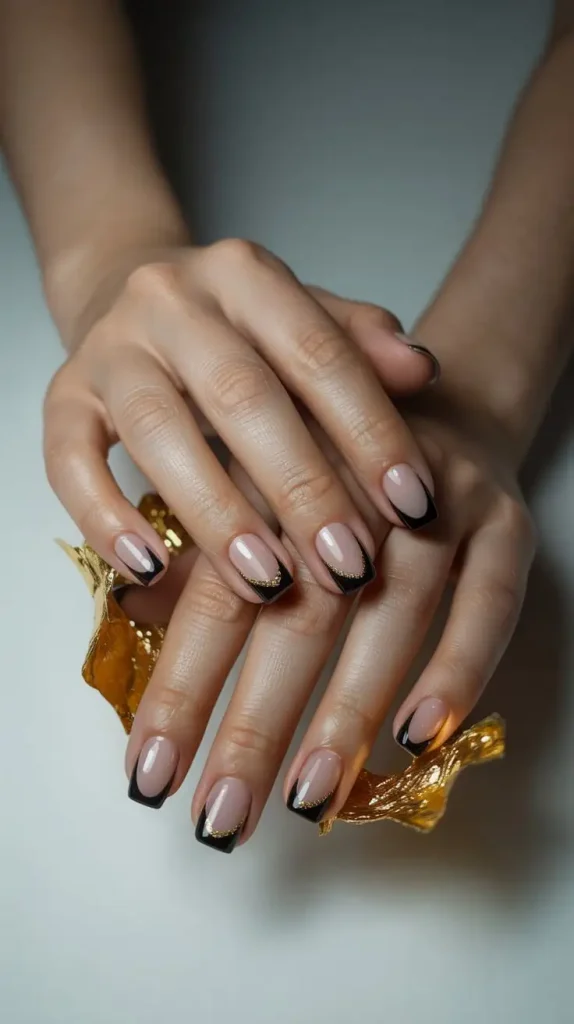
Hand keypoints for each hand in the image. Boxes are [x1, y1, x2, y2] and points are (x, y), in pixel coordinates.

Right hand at [43, 242, 438, 604]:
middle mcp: (172, 300)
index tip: (413, 505)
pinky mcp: (62, 396)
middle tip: (349, 566)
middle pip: (241, 394)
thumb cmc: (236, 328)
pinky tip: (150, 571)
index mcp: (246, 275)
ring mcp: (110, 347)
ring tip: (268, 583)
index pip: (318, 351)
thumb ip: (358, 344)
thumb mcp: (303, 320)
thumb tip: (422, 370)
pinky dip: (105, 517)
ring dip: (216, 513)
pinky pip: (69, 459)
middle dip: (301, 487)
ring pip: (157, 429)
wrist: (127, 292)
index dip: (370, 429)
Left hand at [121, 361, 534, 850]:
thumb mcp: (252, 482)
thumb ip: (200, 551)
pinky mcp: (503, 519)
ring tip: (307, 796)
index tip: (151, 774)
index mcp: (271, 470)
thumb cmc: (326, 462)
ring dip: (349, 710)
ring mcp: (434, 498)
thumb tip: (133, 617)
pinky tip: (419, 735)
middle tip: (221, 819)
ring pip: (392, 612)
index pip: (218, 592)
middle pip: (300, 613)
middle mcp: (351, 480)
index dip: (184, 685)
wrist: (443, 400)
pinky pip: (489, 599)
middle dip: (256, 725)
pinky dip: (458, 667)